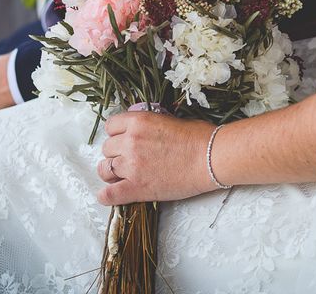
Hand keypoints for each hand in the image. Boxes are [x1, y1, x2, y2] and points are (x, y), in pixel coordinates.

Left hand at [97, 112, 215, 204]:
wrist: (211, 158)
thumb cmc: (199, 138)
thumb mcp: (169, 120)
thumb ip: (149, 126)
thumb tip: (143, 132)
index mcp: (138, 122)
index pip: (111, 126)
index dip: (117, 133)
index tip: (124, 139)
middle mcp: (130, 142)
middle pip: (107, 148)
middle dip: (116, 153)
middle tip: (130, 158)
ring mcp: (132, 166)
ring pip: (104, 169)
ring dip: (112, 172)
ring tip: (122, 175)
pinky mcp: (137, 188)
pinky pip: (109, 195)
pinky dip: (107, 196)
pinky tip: (111, 195)